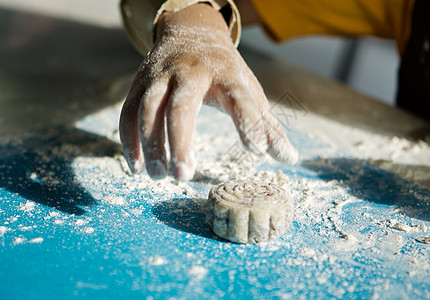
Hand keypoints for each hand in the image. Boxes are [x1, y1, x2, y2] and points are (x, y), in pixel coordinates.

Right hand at [119, 4, 297, 180]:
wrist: (191, 31)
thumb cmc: (226, 71)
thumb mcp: (250, 91)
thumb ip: (267, 126)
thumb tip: (290, 158)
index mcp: (226, 74)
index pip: (240, 97)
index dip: (249, 122)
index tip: (257, 150)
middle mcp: (191, 72)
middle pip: (181, 106)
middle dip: (181, 141)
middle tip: (184, 176)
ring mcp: (161, 76)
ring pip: (148, 109)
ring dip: (151, 145)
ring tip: (160, 176)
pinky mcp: (140, 83)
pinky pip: (128, 112)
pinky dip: (130, 140)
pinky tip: (138, 167)